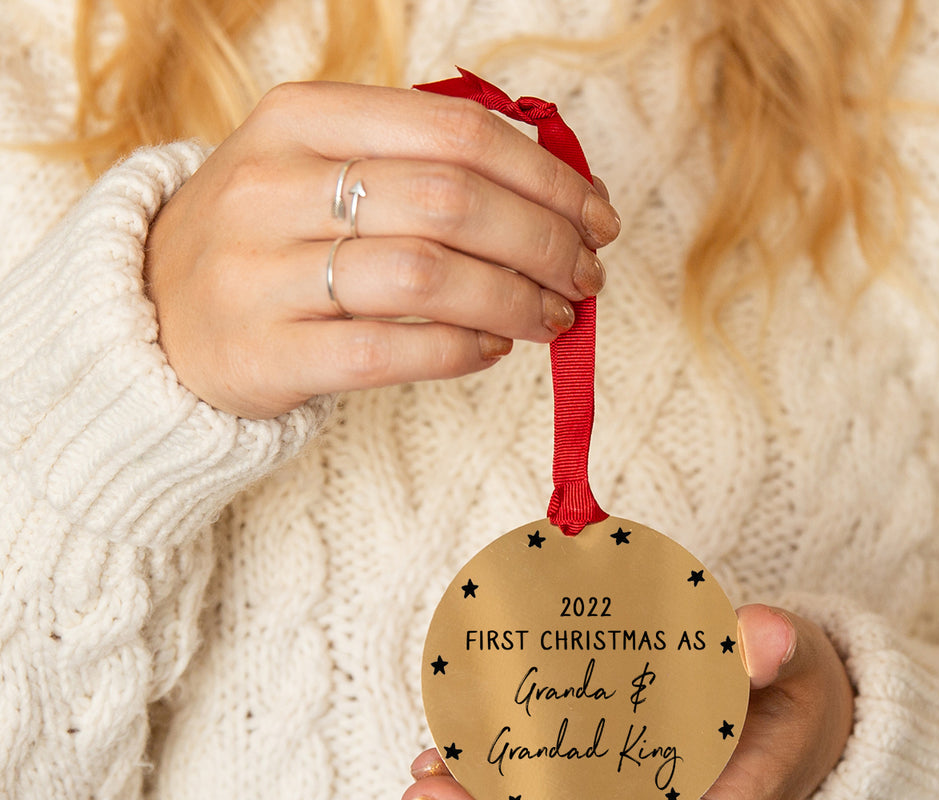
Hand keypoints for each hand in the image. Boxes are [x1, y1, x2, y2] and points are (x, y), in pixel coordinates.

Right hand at [144, 82, 619, 418]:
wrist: (154, 315)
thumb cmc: (270, 238)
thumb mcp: (322, 168)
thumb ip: (421, 164)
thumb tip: (557, 188)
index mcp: (300, 118)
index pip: (456, 133)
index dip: (546, 177)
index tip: (596, 214)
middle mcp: (275, 186)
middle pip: (452, 202)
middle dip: (545, 240)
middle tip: (587, 274)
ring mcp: (263, 272)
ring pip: (428, 277)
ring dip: (516, 300)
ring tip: (555, 316)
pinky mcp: (269, 354)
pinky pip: (391, 351)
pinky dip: (461, 351)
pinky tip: (493, 349)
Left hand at [400, 604, 854, 799]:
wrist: (795, 716)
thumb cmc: (794, 696)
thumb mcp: (800, 667)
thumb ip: (781, 652)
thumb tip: (756, 637)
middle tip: (423, 794)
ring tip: (420, 775)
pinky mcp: (608, 790)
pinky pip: (548, 799)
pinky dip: (496, 782)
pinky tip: (449, 750)